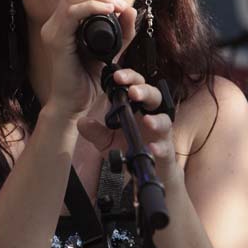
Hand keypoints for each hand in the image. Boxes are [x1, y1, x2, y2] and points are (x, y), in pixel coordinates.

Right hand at [41, 0, 136, 115]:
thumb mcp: (112, 50)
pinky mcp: (56, 41)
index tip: (119, 2)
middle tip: (120, 4)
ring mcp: (52, 31)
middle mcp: (54, 24)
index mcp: (63, 23)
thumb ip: (122, 31)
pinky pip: (71, 13)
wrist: (75, 104)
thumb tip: (130, 8)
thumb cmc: (89, 80)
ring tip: (116, 7)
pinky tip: (108, 11)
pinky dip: (91, 7)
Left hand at [77, 68, 180, 185]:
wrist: (147, 170)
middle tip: (133, 92)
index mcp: (137, 108)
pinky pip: (165, 147)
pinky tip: (152, 148)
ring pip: (164, 120)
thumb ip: (96, 132)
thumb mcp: (107, 141)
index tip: (117, 76)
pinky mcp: (166, 151)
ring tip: (147, 121)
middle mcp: (151, 115)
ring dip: (156, 120)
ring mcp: (161, 133)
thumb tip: (82, 122)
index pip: (135, 85)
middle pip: (153, 96)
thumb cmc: (129, 149)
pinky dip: (159, 148)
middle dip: (144, 91)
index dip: (129, 78)